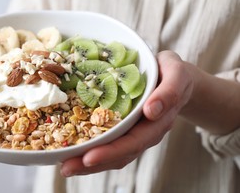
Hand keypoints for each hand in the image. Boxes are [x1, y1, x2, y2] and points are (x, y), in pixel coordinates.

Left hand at [60, 51, 193, 175]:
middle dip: (92, 163)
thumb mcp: (177, 75)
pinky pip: (108, 142)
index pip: (134, 142)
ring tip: (65, 166)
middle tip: (67, 168)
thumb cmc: (174, 73)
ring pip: (112, 154)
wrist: (175, 78)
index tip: (89, 157)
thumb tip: (152, 111)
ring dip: (87, 162)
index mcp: (158, 122)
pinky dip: (90, 148)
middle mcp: (145, 133)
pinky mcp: (124, 128)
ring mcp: (134, 132)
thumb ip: (170, 91)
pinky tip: (72, 151)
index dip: (111, 151)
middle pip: (119, 154)